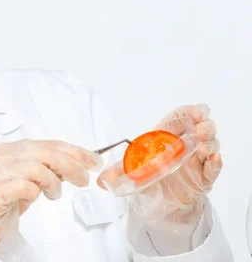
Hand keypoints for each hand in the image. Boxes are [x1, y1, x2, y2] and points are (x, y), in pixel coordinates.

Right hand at [0, 140, 101, 249]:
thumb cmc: (7, 197)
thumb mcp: (32, 179)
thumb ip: (49, 167)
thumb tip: (79, 162)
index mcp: (12, 148)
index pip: (49, 144)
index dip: (74, 151)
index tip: (93, 161)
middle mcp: (2, 156)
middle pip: (45, 153)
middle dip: (71, 166)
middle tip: (83, 180)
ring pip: (35, 168)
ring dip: (53, 183)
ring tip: (54, 194)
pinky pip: (21, 187)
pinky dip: (34, 192)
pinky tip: (34, 198)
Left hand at [99, 104, 221, 226]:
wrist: (160, 203)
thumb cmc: (150, 178)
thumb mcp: (131, 173)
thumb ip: (116, 173)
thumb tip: (100, 178)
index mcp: (167, 137)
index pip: (181, 118)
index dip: (189, 112)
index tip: (195, 112)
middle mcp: (185, 145)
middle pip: (200, 127)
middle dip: (204, 124)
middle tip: (201, 128)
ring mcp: (196, 160)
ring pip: (210, 145)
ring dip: (210, 143)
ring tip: (205, 146)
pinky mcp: (203, 177)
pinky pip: (213, 168)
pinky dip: (216, 163)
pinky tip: (215, 159)